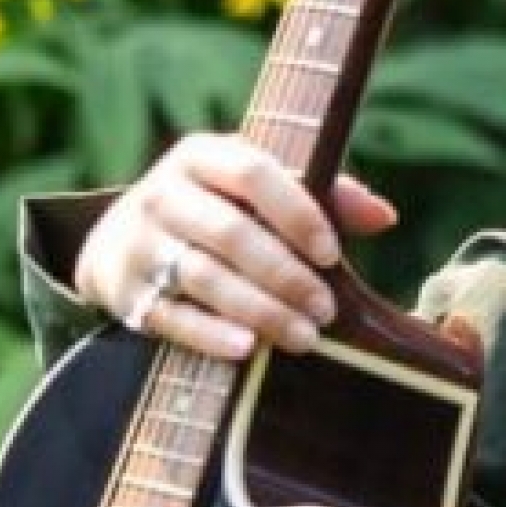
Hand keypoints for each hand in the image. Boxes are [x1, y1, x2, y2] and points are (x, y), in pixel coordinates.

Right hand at [74, 132, 396, 360]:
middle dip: (285, 275)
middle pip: (230, 233)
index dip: (296, 213)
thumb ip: (322, 196)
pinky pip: (171, 315)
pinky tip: (249, 349)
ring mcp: (139, 243)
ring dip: (259, 310)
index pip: (253, 173)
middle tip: (326, 310)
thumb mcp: (257, 191)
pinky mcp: (125, 292)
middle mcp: (163, 193)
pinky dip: (210, 334)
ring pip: (203, 276)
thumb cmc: (218, 210)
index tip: (332, 254)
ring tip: (303, 336)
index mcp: (201, 157)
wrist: (121, 241)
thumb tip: (384, 216)